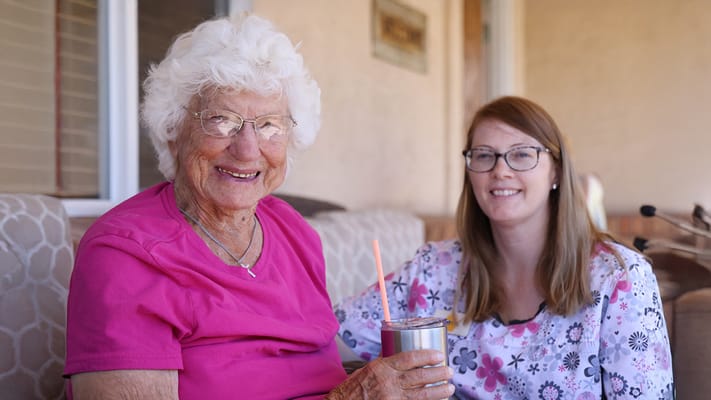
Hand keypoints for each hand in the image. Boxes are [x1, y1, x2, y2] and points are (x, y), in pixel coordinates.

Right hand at [326, 349, 454, 399]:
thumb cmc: (354, 388)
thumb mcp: (369, 369)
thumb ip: (386, 364)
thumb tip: (403, 357)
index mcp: (382, 368)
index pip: (409, 358)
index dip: (427, 356)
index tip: (439, 355)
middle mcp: (388, 383)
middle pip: (420, 377)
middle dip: (438, 374)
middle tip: (449, 371)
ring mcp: (392, 398)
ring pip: (422, 394)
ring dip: (439, 391)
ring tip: (449, 388)